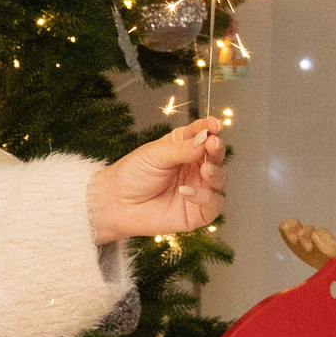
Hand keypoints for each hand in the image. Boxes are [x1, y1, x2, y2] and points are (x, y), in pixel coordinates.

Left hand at [86, 119, 225, 242]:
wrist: (115, 204)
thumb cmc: (131, 175)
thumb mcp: (155, 155)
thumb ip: (182, 148)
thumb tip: (206, 138)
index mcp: (185, 147)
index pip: (203, 134)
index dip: (211, 128)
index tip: (214, 125)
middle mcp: (195, 167)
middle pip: (216, 155)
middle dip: (217, 149)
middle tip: (212, 144)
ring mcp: (199, 188)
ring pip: (220, 179)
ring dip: (216, 172)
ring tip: (205, 169)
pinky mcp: (198, 211)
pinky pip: (213, 203)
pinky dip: (205, 197)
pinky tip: (186, 191)